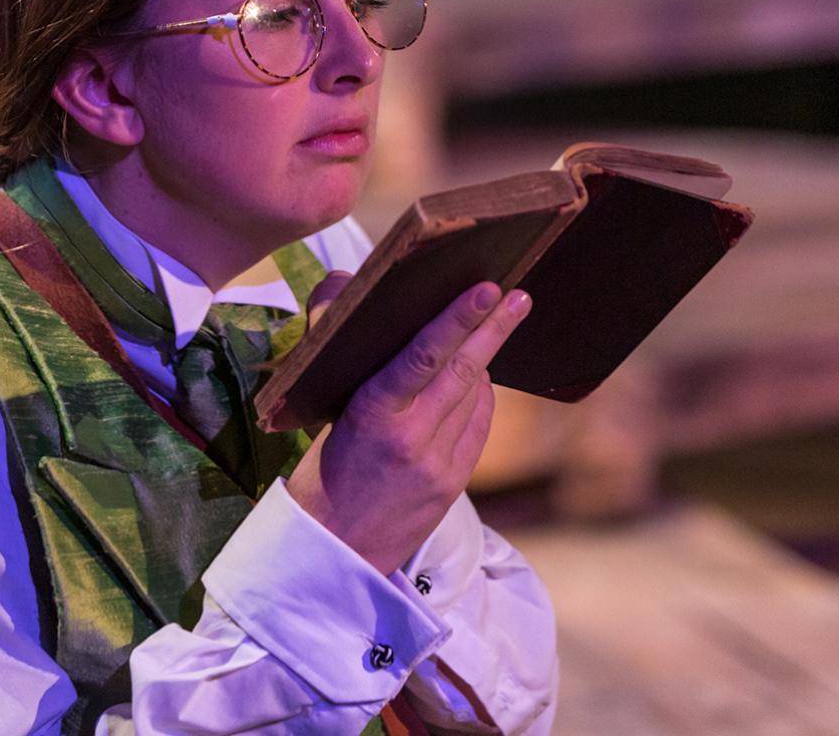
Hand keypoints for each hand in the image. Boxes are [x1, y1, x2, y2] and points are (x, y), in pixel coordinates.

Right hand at [285, 273, 531, 575]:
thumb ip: (368, 373)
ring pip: (475, 396)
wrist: (334, 549)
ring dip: (484, 357)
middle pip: (463, 370)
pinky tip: (478, 377)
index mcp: (371, 414)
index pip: (424, 356)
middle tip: (517, 295)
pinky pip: (478, 425)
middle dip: (493, 328)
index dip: (458, 320)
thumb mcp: (333, 416)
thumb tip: (387, 319)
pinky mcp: (454, 483)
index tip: (486, 290)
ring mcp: (438, 464)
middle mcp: (411, 438)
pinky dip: (479, 395)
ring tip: (497, 323)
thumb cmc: (322, 472)